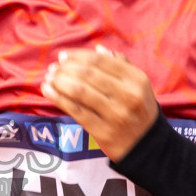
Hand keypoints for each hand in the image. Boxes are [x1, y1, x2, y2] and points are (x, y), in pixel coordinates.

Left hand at [41, 44, 159, 160]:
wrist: (147, 147)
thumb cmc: (138, 111)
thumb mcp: (139, 86)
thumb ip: (121, 65)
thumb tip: (99, 48)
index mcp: (136, 79)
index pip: (101, 61)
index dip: (78, 56)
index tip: (63, 56)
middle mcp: (128, 95)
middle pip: (88, 74)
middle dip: (66, 68)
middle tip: (54, 68)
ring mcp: (116, 114)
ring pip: (79, 91)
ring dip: (59, 81)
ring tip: (50, 78)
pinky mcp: (103, 131)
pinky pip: (75, 110)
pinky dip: (58, 98)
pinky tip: (48, 91)